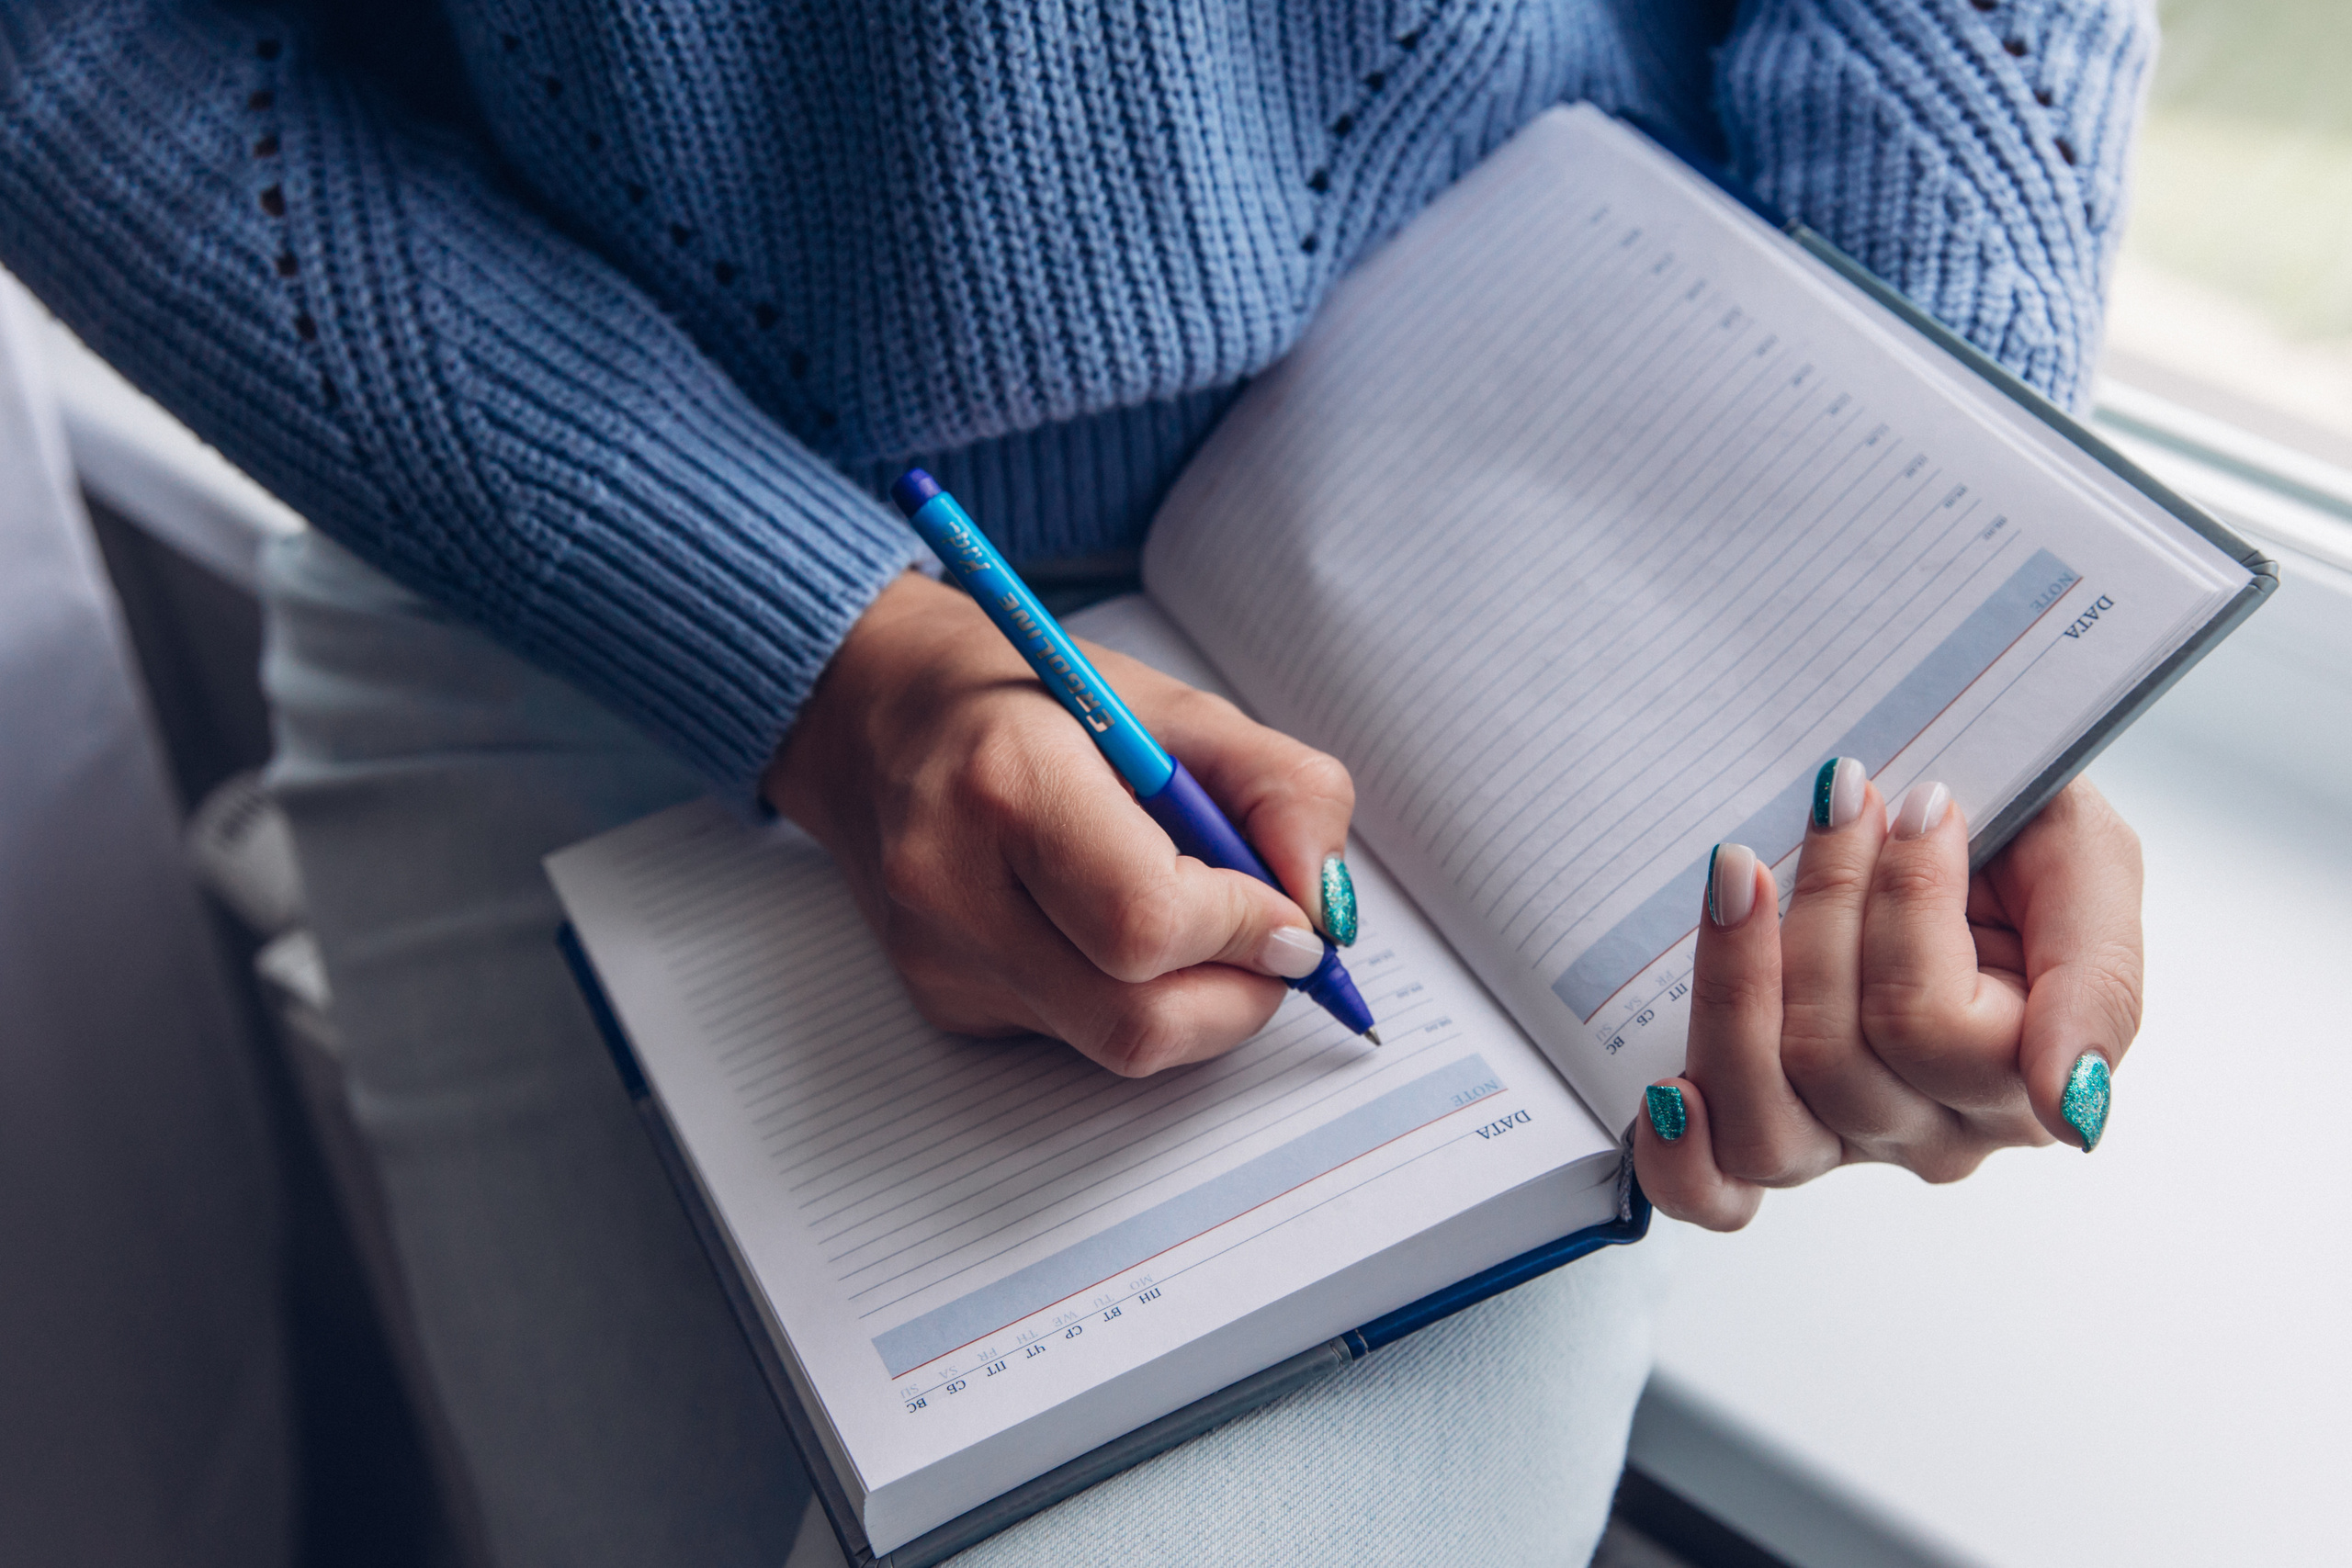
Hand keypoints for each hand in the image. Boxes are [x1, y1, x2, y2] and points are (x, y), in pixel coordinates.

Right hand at [763, 573, 1356, 1074]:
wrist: (875, 714)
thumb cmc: (1029, 701)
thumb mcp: (1174, 707)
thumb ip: (1282, 792)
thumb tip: (1327, 910)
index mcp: (1010, 782)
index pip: (1149, 924)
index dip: (1247, 930)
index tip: (1289, 911)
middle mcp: (953, 884)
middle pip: (1135, 1021)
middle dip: (1238, 995)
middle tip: (1269, 940)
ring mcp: (940, 958)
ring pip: (1115, 1045)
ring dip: (1194, 1003)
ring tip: (1196, 921)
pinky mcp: (944, 1002)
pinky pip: (1077, 1038)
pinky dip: (1132, 1000)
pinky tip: (1113, 928)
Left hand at [1634, 768, 2142, 1229]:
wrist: (1923, 801)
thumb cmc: (2017, 833)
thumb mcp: (2090, 864)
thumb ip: (2102, 981)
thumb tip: (2075, 1107)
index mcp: (2025, 1079)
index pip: (1926, 1025)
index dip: (1905, 903)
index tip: (1921, 802)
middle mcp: (1937, 1130)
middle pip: (1833, 1056)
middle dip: (1824, 906)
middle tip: (1840, 804)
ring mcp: (1845, 1139)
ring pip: (1765, 1112)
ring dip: (1738, 975)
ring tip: (1742, 871)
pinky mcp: (1763, 1133)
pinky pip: (1715, 1191)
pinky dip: (1681, 1153)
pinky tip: (1667, 1090)